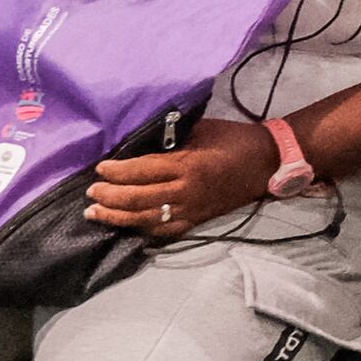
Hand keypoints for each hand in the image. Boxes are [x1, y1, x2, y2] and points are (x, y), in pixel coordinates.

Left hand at [85, 119, 280, 234]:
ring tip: (96, 213)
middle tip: (91, 193)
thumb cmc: (235, 139)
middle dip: (111, 196)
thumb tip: (145, 142)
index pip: (144, 171)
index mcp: (189, 165)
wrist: (268, 162)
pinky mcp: (198, 220)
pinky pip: (165, 230)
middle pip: (140, 198)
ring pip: (147, 219)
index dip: (119, 172)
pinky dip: (143, 230)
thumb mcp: (203, 130)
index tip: (100, 169)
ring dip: (118, 217)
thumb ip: (174, 139)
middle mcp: (187, 191)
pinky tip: (127, 226)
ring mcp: (193, 209)